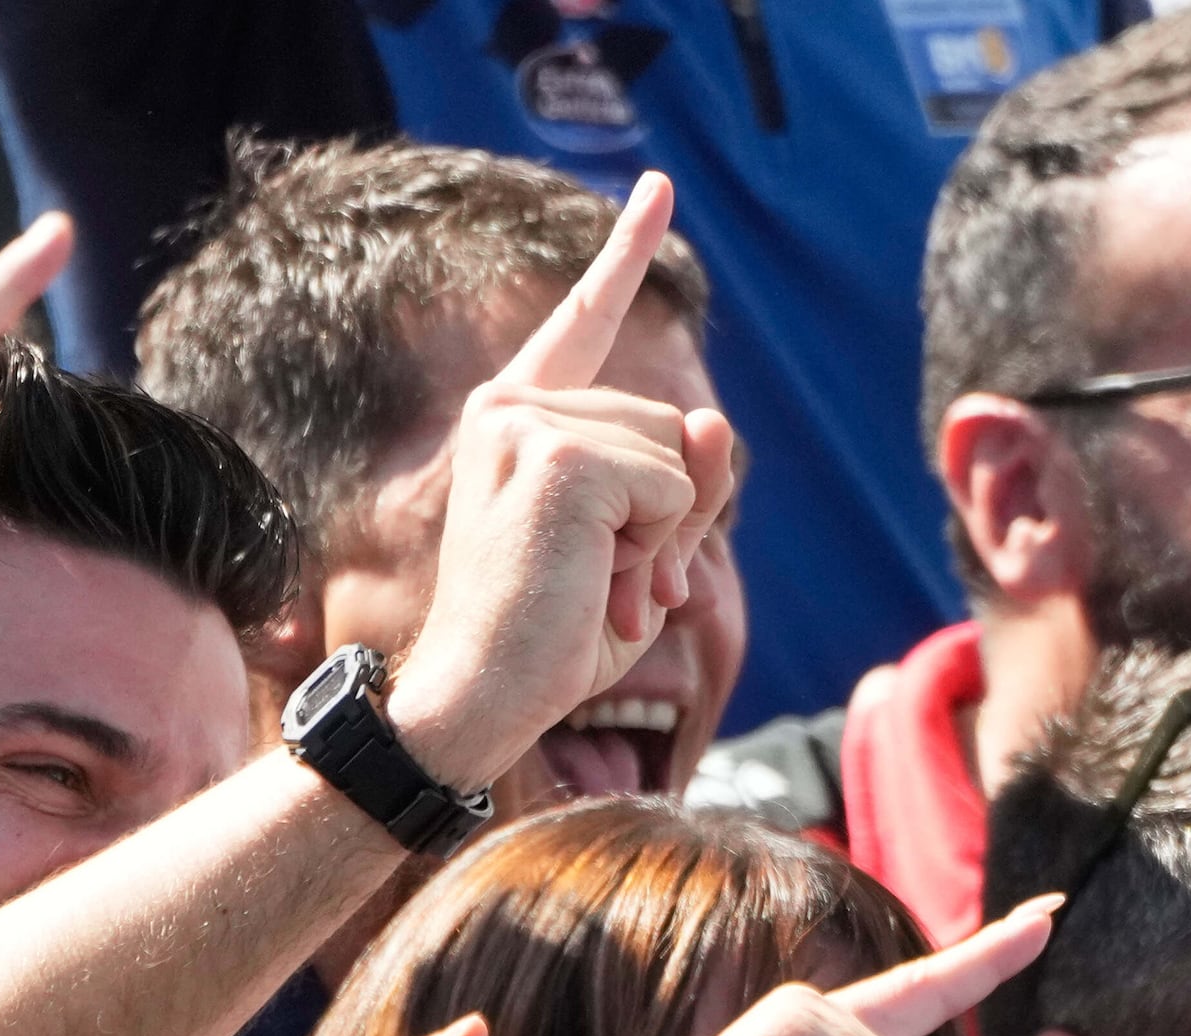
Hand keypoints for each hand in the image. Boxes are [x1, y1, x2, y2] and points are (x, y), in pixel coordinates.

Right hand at [387, 174, 741, 791]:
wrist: (479, 696)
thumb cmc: (550, 640)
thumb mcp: (638, 554)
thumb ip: (681, 484)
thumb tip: (711, 418)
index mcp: (518, 420)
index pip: (585, 323)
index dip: (624, 254)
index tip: (658, 184)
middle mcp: (512, 407)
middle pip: (669, 426)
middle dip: (669, 518)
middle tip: (610, 587)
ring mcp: (528, 424)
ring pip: (675, 455)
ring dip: (662, 539)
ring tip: (598, 590)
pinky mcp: (558, 456)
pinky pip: (669, 485)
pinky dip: (655, 547)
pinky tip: (597, 582)